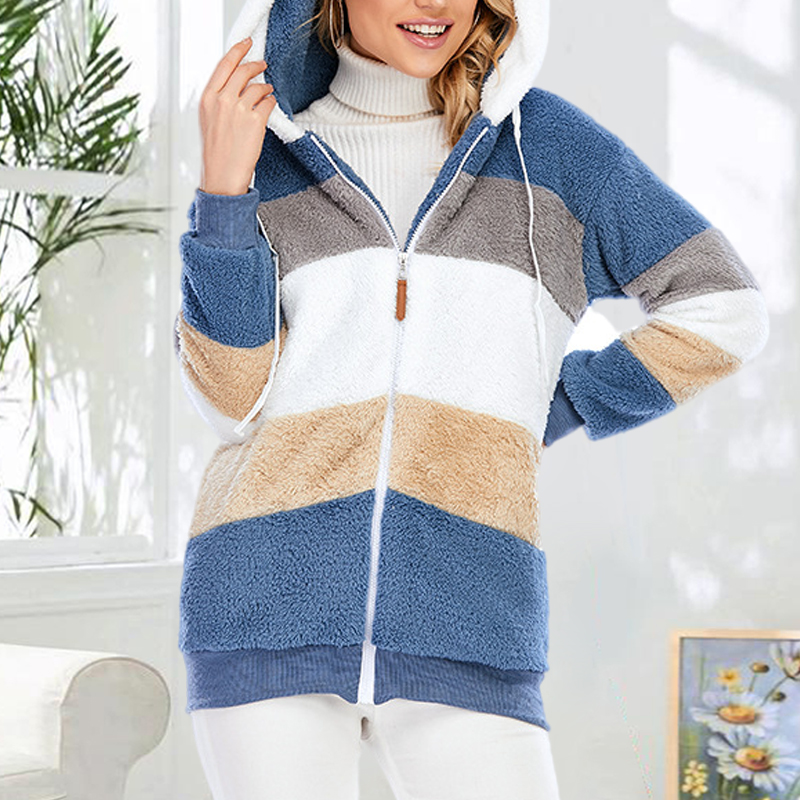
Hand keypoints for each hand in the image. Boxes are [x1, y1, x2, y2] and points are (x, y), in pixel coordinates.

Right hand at [198, 37, 275, 196]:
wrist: (222, 175)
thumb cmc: (216, 151)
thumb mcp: (209, 119)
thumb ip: (219, 99)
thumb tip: (235, 82)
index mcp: (208, 98)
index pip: (224, 65)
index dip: (237, 51)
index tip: (246, 43)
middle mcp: (222, 101)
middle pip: (243, 71)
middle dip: (255, 65)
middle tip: (262, 64)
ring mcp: (239, 110)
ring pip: (258, 86)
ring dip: (265, 87)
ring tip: (267, 91)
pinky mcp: (255, 122)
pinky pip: (268, 103)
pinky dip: (271, 102)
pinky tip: (269, 106)